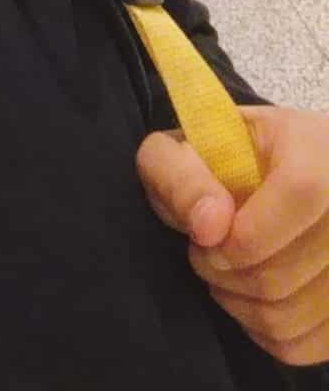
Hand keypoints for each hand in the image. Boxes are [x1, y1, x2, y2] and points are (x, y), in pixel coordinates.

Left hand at [137, 107, 328, 365]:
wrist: (266, 178)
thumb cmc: (220, 162)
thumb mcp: (184, 151)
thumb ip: (181, 177)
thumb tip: (209, 226)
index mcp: (315, 150)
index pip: (300, 193)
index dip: (244, 234)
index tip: (206, 238)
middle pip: (285, 272)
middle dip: (224, 273)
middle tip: (207, 254)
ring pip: (294, 316)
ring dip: (240, 305)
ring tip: (227, 272)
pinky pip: (306, 345)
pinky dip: (267, 332)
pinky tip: (254, 299)